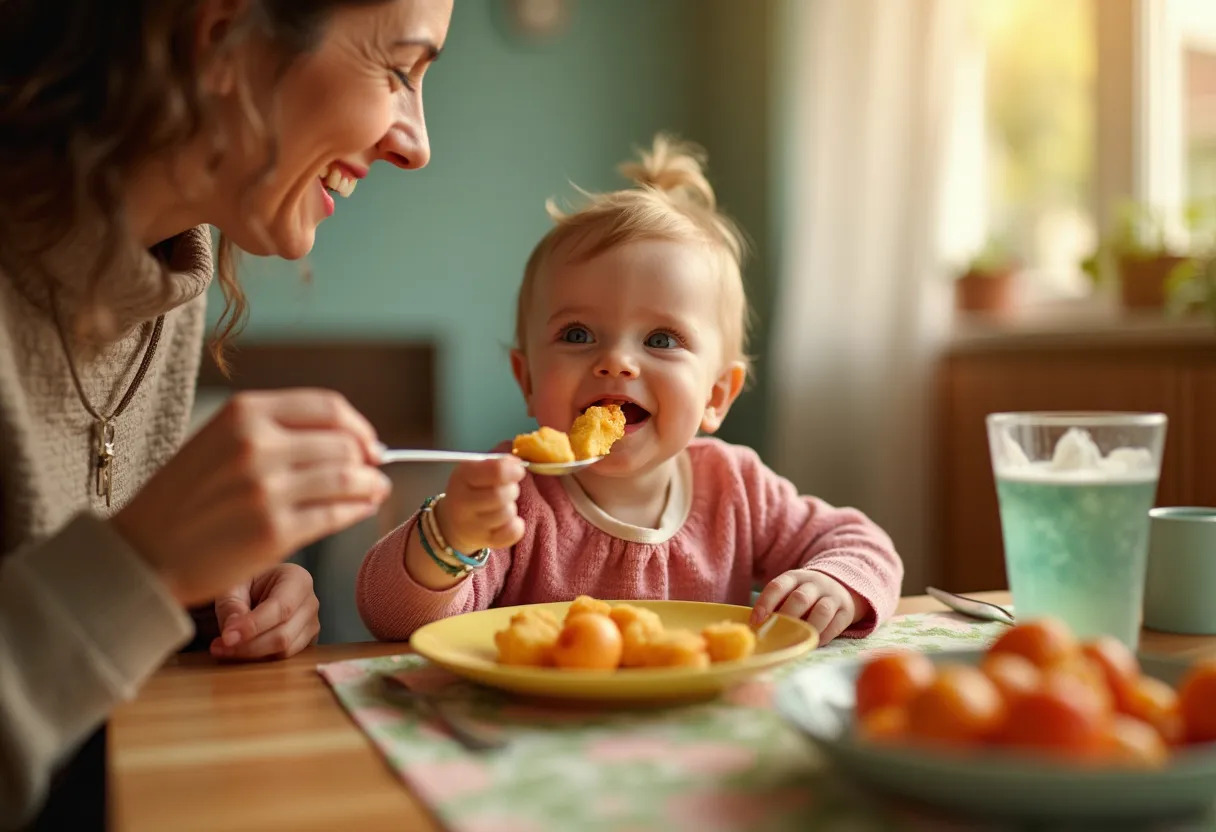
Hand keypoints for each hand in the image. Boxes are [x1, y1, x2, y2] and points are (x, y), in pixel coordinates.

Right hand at [112, 389, 390, 606]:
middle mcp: (257, 445)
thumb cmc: (184, 498)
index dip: (357, 426)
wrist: (142, 554)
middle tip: (372, 471)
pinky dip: (359, 509)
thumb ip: (275, 433)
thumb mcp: (219, 442)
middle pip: (344, 443)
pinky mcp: (276, 532)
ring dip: (371, 484)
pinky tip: (362, 508)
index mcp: (244, 414)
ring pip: (349, 478)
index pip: (327, 406)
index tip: (366, 442)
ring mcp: (268, 490)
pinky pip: (337, 514)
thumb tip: (347, 437)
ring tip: (374, 490)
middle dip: (367, 458)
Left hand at [210, 564, 320, 660]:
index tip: (227, 637)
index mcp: (297, 579)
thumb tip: (231, 635)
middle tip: (218, 646)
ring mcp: (312, 625)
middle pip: (283, 635)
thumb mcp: (234, 587)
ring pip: (284, 651)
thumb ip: (231, 607)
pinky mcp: (306, 643)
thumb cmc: (249, 583)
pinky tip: (240, 651)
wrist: (262, 588)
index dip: (253, 626)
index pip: (280, 608)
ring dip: (251, 655)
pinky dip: (259, 659)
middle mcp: (310, 603)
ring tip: (223, 649)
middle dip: (248, 646)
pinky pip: (284, 659)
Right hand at [434, 457, 526, 553]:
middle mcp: (463, 502)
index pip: (495, 471)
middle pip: (501, 495)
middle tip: (508, 489)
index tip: (518, 471)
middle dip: (512, 490)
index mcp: (462, 477)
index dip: (512, 470)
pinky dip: (516, 526)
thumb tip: (517, 464)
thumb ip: (496, 463)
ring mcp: (472, 525)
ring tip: (502, 505)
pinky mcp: (484, 540)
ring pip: (507, 514)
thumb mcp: (475, 470)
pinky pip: (512, 534)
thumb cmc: (470, 490)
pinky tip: (510, 522)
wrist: (452, 522)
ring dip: (511, 507)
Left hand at [751, 569, 867, 644]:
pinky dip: (824, 636)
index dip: (765, 603)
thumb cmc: (806, 595)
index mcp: (795, 577)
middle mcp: (815, 583)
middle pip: (800, 598)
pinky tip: (813, 642)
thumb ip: (777, 605)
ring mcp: (833, 596)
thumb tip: (755, 627)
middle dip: (787, 617)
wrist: (842, 585)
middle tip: (778, 633)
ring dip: (808, 627)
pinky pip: (836, 625)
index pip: (778, 586)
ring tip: (798, 639)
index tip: (756, 621)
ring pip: (822, 611)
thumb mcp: (790, 590)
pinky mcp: (847, 610)